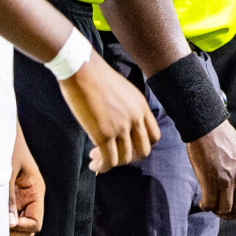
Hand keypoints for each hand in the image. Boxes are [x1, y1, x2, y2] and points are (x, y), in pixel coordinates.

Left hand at [10, 129, 43, 234]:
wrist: (0, 129)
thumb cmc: (9, 145)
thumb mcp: (9, 170)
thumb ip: (9, 197)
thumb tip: (10, 222)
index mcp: (36, 190)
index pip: (35, 222)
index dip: (22, 227)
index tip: (6, 223)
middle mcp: (30, 197)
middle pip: (28, 227)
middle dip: (15, 232)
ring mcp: (20, 198)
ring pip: (18, 223)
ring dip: (8, 227)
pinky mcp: (9, 196)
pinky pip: (9, 215)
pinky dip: (2, 220)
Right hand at [58, 50, 159, 172]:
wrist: (81, 68)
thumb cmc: (95, 76)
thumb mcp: (121, 91)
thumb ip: (126, 109)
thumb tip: (118, 127)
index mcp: (141, 106)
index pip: (154, 136)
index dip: (141, 145)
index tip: (125, 146)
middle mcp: (135, 117)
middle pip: (144, 151)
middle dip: (128, 157)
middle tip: (113, 155)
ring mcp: (121, 126)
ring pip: (125, 159)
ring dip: (112, 162)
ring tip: (96, 159)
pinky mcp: (104, 133)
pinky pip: (109, 160)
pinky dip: (103, 166)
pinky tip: (94, 164)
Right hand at [185, 120, 235, 218]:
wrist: (208, 127)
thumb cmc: (227, 140)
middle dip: (230, 214)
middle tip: (221, 209)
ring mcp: (226, 179)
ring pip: (225, 209)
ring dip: (217, 211)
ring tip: (211, 205)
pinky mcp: (210, 179)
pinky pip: (210, 204)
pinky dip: (205, 206)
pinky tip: (203, 202)